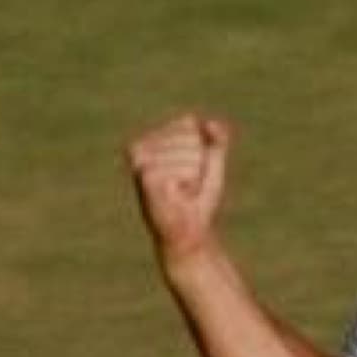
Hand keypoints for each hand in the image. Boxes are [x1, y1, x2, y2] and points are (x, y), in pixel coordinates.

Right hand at [129, 110, 234, 271]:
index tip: (190, 170)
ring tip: (180, 191)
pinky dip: (188, 183)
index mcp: (152, 139)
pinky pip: (183, 167)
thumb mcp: (212, 162)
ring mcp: (140, 160)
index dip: (200, 149)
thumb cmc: (198, 198)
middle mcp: (140, 146)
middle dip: (197, 163)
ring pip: (189, 152)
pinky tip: (175, 195)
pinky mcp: (144, 175)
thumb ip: (216, 139)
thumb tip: (209, 123)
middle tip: (185, 185)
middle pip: (190, 137)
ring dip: (193, 175)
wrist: (189, 233)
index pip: (189, 124)